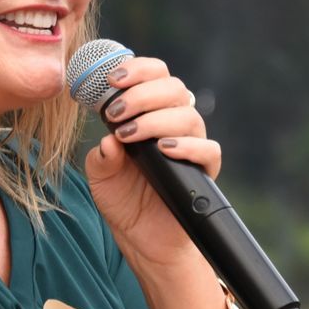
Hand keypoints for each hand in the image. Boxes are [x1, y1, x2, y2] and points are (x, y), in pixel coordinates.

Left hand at [83, 56, 221, 271]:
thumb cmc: (123, 200)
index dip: (137, 69)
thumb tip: (108, 141)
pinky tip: (164, 149)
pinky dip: (187, 146)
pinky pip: (208, 150)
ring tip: (129, 136)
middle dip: (141, 94)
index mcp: (150, 113)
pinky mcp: (204, 171)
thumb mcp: (100, 177)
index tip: (111, 80)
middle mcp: (174, 124)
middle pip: (173, 87)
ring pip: (188, 115)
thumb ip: (101, 157)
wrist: (143, 239)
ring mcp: (191, 146)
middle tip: (114, 114)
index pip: (155, 75)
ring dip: (155, 119)